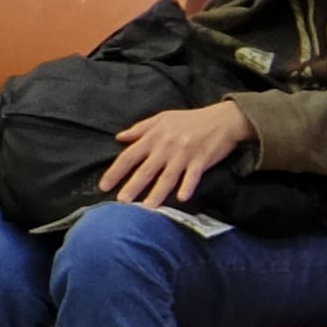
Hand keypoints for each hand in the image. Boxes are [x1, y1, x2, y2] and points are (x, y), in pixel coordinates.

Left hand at [94, 101, 245, 211]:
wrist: (223, 118)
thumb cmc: (190, 119)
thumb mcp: (162, 118)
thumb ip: (140, 129)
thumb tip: (119, 137)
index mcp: (154, 137)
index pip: (129, 156)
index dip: (115, 171)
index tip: (104, 186)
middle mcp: (166, 147)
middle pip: (146, 169)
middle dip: (133, 186)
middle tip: (121, 202)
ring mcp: (184, 154)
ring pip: (167, 176)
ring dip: (157, 192)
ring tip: (147, 208)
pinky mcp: (201, 160)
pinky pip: (192, 176)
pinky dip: (187, 186)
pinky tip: (181, 198)